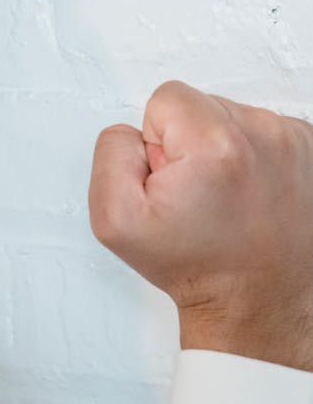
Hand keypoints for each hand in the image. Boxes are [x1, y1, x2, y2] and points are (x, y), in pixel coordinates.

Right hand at [89, 81, 312, 370]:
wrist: (261, 305)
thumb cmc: (198, 267)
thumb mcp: (116, 220)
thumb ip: (111, 153)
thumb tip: (133, 131)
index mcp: (215, 144)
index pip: (166, 98)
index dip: (157, 142)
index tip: (174, 182)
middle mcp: (264, 134)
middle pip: (203, 105)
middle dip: (191, 143)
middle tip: (199, 195)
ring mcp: (295, 142)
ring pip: (234, 118)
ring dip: (224, 150)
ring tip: (228, 199)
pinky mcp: (311, 151)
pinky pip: (264, 132)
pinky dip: (254, 158)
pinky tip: (252, 195)